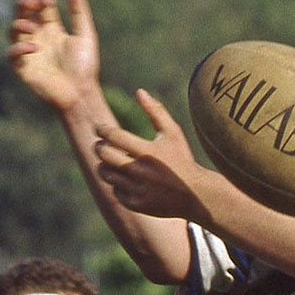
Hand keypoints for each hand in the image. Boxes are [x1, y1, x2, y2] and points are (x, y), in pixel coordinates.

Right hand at [9, 0, 100, 111]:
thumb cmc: (85, 66)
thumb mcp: (85, 36)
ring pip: (13, 31)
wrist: (81, 92)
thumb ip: (80, 13)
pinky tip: (35, 48)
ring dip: (20, 25)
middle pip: (23, 15)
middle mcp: (38, 38)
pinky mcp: (23, 67)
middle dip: (23, 6)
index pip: (42, 9)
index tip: (47, 0)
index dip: (42, 1)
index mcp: (53, 29)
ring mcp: (29, 52)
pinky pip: (12, 54)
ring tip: (34, 28)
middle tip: (31, 3)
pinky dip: (19, 48)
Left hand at [95, 90, 207, 217]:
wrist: (195, 194)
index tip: (100, 129)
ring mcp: (136, 188)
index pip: (113, 136)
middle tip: (100, 144)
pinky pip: (115, 190)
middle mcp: (139, 170)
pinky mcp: (135, 203)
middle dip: (99, 146)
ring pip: (105, 173)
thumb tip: (139, 91)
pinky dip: (117, 184)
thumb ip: (156, 111)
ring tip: (111, 160)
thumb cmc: (182, 159)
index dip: (102, 130)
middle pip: (104, 155)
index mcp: (147, 150)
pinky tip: (126, 178)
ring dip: (104, 165)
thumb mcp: (173, 132)